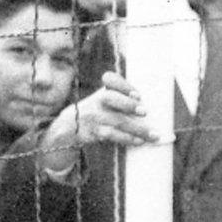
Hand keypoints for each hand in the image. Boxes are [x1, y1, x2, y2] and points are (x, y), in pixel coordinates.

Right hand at [37, 72, 158, 173]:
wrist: (68, 126)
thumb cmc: (97, 111)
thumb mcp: (104, 99)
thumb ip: (122, 97)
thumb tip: (147, 105)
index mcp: (103, 89)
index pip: (110, 80)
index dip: (124, 85)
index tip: (138, 95)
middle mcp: (97, 100)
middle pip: (111, 98)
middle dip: (128, 104)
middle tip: (145, 111)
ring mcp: (95, 116)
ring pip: (117, 121)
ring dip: (137, 129)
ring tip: (153, 135)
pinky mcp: (94, 132)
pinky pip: (112, 135)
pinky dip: (127, 138)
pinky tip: (139, 141)